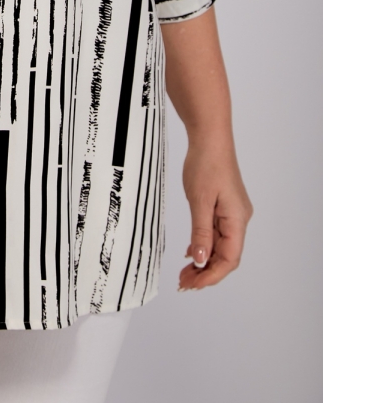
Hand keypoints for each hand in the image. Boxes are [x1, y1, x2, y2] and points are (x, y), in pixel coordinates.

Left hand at [178, 140, 252, 290]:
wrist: (210, 138)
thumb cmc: (206, 164)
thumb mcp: (200, 201)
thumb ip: (201, 233)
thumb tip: (202, 262)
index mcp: (237, 220)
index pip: (229, 259)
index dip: (211, 276)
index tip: (192, 285)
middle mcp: (239, 219)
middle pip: (226, 256)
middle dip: (206, 272)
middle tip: (183, 282)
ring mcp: (233, 213)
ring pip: (220, 246)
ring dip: (204, 260)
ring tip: (185, 273)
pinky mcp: (224, 206)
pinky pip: (217, 233)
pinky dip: (204, 245)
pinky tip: (192, 253)